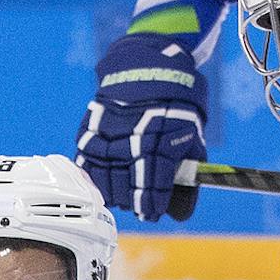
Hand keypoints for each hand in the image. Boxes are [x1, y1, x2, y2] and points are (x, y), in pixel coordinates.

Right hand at [75, 33, 207, 221]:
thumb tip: (180, 210)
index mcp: (160, 147)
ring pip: (105, 185)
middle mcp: (132, 145)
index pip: (152, 194)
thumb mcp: (192, 136)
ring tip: (123, 195)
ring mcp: (108, 139)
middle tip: (140, 204)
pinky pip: (87, 167)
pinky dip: (95, 178)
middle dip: (135, 204)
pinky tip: (104, 181)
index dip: (152, 209)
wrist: (146, 65)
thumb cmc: (176, 104)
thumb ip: (186, 174)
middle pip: (127, 194)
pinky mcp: (90, 132)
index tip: (152, 213)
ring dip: (115, 195)